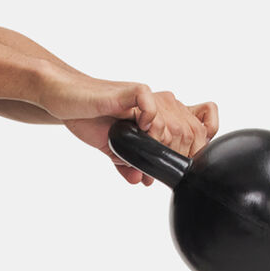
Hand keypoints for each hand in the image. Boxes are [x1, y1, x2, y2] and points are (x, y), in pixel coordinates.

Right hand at [41, 67, 218, 183]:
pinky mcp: (131, 90)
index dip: (196, 149)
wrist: (68, 101)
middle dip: (173, 156)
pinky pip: (151, 104)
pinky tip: (137, 126)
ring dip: (158, 144)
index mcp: (163, 116)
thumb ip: (130, 163)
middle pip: (190, 134)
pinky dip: (149, 118)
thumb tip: (140, 180)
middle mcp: (162, 104)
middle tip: (147, 164)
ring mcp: (149, 98)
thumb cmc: (91, 118)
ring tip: (137, 146)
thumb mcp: (115, 148)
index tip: (178, 163)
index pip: (201, 128)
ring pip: (175, 125)